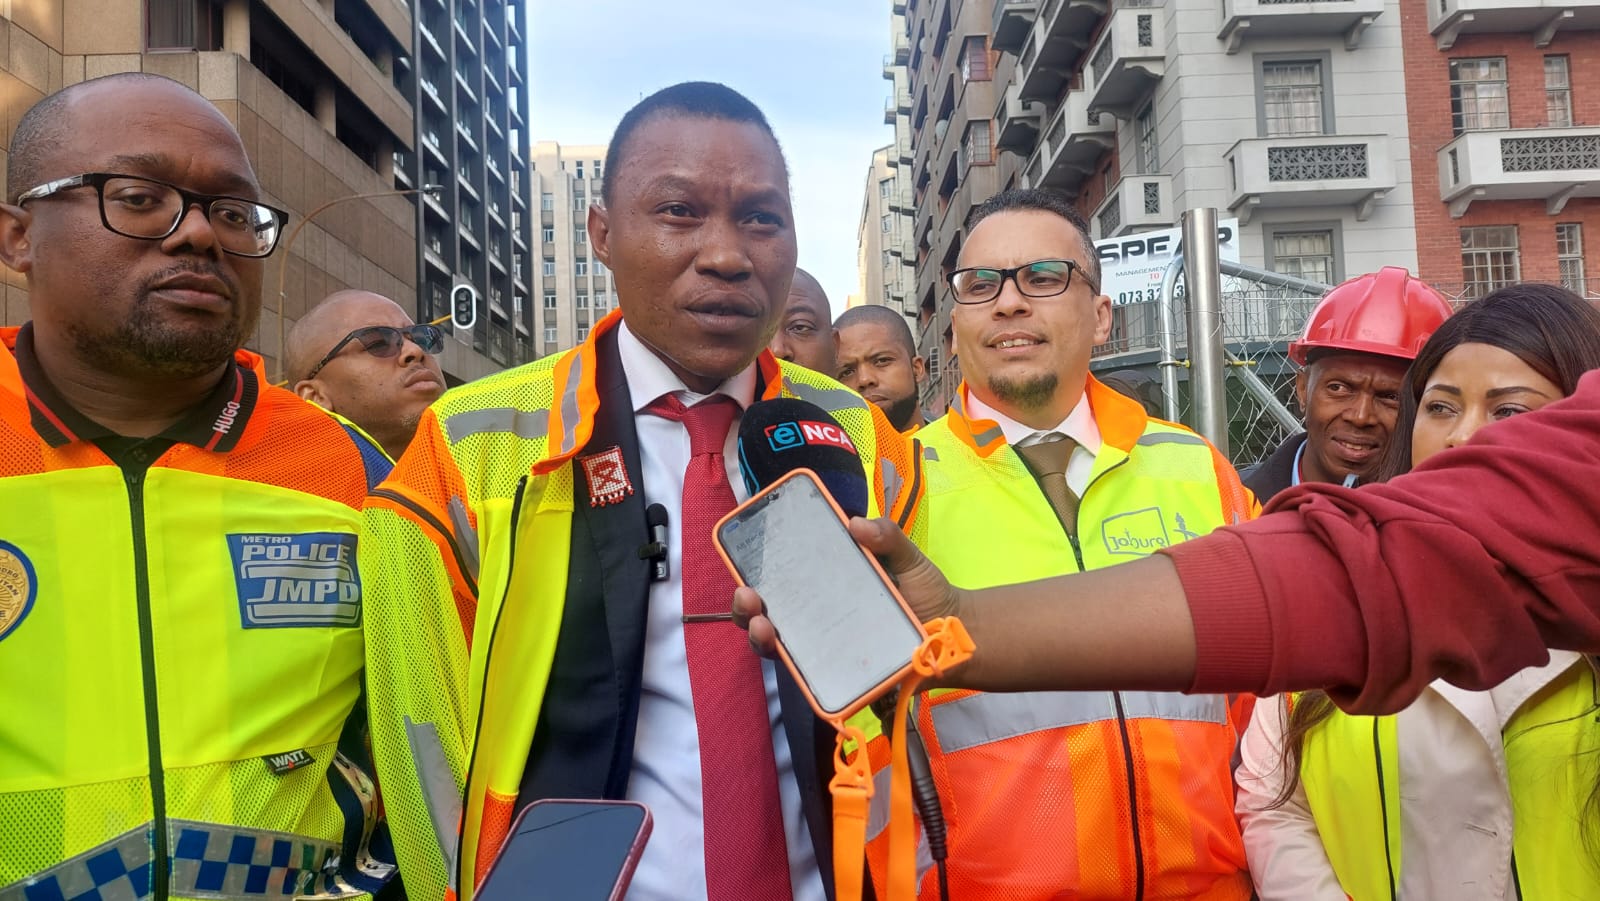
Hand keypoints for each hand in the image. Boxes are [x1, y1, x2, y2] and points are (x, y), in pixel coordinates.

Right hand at [732, 516, 963, 656]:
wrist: (955, 636)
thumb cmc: (926, 593)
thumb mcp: (907, 557)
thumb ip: (887, 536)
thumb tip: (856, 523)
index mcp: (822, 588)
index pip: (778, 581)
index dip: (753, 574)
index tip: (744, 563)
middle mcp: (815, 620)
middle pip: (765, 618)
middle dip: (746, 609)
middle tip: (749, 597)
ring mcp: (825, 651)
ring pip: (778, 649)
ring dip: (760, 638)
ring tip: (763, 625)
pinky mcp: (840, 678)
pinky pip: (811, 678)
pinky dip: (795, 669)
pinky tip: (790, 654)